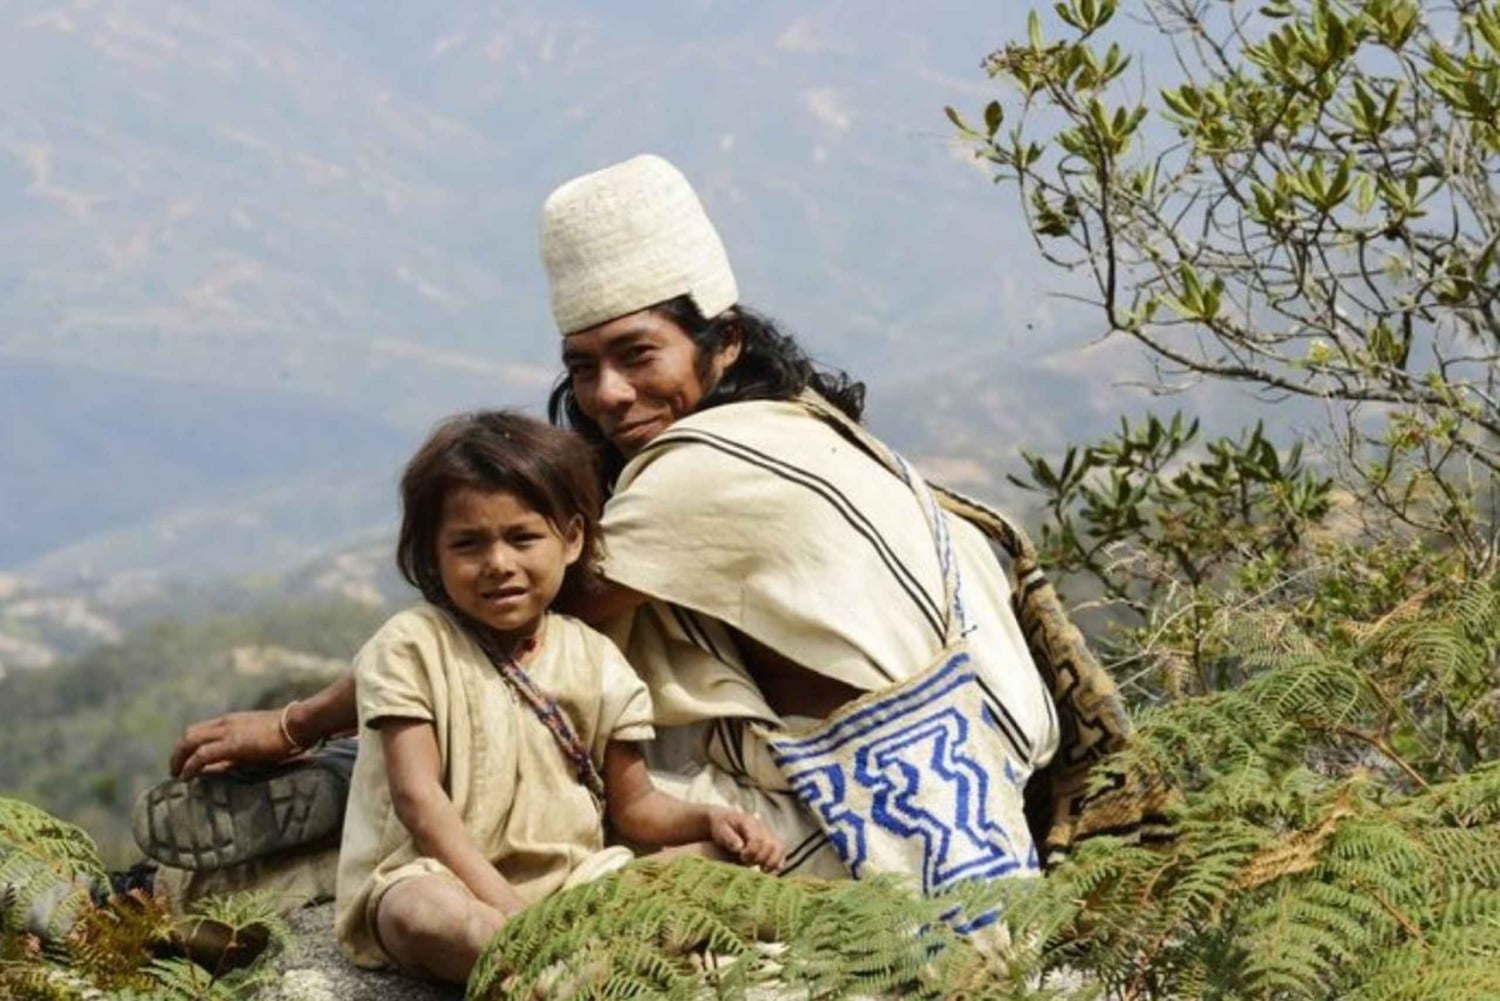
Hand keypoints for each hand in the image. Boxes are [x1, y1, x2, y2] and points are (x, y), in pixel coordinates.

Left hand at [169, 710, 296, 777]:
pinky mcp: (232, 745)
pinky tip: (187, 777)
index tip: (186, 762)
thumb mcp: (259, 737)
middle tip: (175, 770)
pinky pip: (202, 755)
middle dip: (178, 753)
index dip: (189, 746)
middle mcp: (225, 723)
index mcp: (232, 720)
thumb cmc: (288, 732)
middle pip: (189, 734)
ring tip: (177, 775)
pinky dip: (190, 766)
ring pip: (189, 742)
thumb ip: (244, 748)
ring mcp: (227, 732)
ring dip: (179, 759)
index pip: (200, 730)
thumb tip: (234, 762)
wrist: (299, 724)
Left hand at [707, 808, 784, 873]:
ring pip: (779, 848)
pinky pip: (780, 852)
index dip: (752, 852)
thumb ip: (729, 837)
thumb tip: (739, 847)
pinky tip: (769, 870)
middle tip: (746, 863)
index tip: (742, 857)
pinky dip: (777, 862)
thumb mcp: (720, 828)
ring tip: (762, 870)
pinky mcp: (769, 843)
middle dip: (760, 858)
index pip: (758, 839)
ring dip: (772, 862)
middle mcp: (762, 828)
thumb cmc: (721, 826)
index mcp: (749, 823)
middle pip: (771, 845)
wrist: (725, 820)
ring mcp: (767, 835)